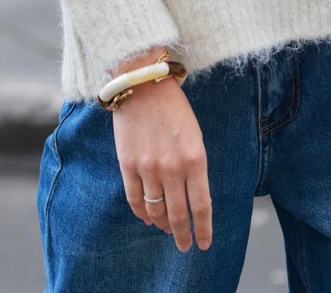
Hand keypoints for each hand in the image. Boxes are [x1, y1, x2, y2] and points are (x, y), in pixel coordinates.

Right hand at [110, 51, 211, 252]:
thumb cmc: (174, 109)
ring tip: (167, 230)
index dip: (203, 229)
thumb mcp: (195, 136)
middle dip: (182, 235)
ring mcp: (148, 167)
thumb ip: (195, 167)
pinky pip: (134, 199)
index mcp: (195, 159)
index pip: (201, 206)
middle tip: (185, 245)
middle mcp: (172, 167)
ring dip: (162, 225)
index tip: (203, 243)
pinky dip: (141, 213)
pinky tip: (147, 218)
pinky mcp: (127, 164)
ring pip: (155, 211)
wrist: (143, 84)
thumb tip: (193, 197)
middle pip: (177, 215)